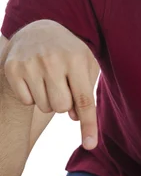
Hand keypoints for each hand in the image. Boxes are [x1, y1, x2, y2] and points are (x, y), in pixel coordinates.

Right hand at [1, 20, 99, 149]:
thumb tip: (74, 118)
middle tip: (62, 86)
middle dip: (65, 104)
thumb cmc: (69, 53)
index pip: (84, 100)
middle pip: (62, 108)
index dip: (88, 125)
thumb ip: (86, 92)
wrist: (38, 30)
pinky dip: (33, 96)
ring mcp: (31, 64)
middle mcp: (53, 60)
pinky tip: (35, 79)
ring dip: (49, 100)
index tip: (91, 145)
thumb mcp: (86, 64)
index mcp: (76, 59)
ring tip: (49, 80)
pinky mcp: (13, 68)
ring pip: (45, 107)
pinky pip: (27, 102)